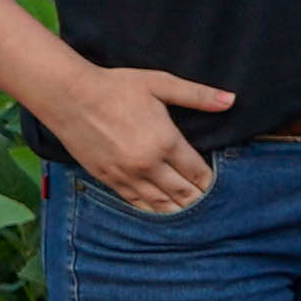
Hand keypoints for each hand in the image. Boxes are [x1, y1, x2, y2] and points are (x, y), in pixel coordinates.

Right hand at [41, 61, 235, 214]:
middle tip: (211, 206)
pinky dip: (151, 209)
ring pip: (159, 202)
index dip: (210, 181)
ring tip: (192, 216)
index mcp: (165, 141)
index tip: (218, 185)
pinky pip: (134, 201)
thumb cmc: (116, 86)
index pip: (197, 172)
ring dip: (177, 210)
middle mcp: (147, 164)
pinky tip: (160, 212)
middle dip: (198, 199)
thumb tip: (231, 100)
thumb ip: (198, 95)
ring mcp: (125, 174)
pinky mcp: (106, 178)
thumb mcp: (161, 84)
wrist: (69, 96)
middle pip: (182, 192)